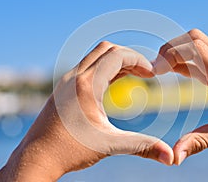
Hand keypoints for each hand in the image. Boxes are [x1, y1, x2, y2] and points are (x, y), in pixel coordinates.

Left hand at [0, 41, 173, 181]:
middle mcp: (74, 77)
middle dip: (129, 57)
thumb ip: (142, 146)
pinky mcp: (63, 87)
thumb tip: (170, 157)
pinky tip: (113, 84)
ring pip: (95, 57)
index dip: (139, 60)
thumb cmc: (70, 151)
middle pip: (107, 49)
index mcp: (87, 85)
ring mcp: (66, 80)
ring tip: (133, 76)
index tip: (151, 74)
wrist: (37, 157)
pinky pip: (87, 67)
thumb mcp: (109, 145)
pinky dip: (104, 69)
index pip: (117, 55)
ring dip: (116, 62)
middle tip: (144, 73)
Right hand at [153, 29, 207, 164]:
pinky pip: (204, 55)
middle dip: (171, 48)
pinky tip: (180, 73)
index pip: (194, 46)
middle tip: (156, 68)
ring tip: (162, 71)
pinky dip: (188, 60)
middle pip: (193, 38)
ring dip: (178, 53)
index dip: (170, 53)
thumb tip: (175, 156)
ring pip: (198, 44)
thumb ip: (199, 141)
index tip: (155, 71)